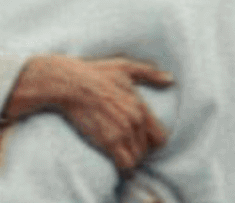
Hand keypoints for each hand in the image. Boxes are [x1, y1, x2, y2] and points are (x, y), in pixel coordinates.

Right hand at [9, 54, 172, 173]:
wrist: (64, 82)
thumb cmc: (91, 73)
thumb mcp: (121, 67)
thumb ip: (148, 73)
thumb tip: (170, 79)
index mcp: (140, 106)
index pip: (159, 137)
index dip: (150, 142)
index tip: (138, 140)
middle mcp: (135, 121)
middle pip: (146, 149)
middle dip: (137, 151)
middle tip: (124, 148)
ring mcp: (122, 132)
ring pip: (136, 158)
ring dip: (129, 159)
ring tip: (118, 156)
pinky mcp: (107, 141)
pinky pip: (125, 164)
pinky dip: (122, 168)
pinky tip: (116, 166)